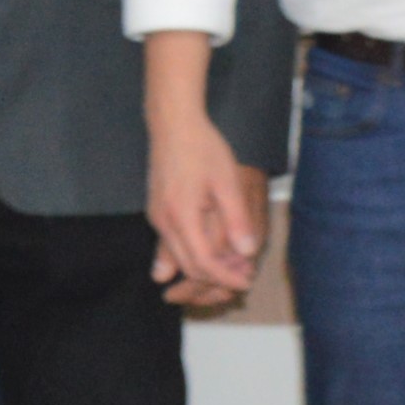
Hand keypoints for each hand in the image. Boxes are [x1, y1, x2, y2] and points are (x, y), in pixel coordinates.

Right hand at [144, 107, 262, 306]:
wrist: (173, 124)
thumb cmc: (202, 148)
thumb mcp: (226, 182)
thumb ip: (236, 220)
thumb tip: (247, 253)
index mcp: (181, 217)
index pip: (203, 263)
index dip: (226, 277)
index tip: (248, 281)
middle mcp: (163, 223)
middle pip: (189, 267)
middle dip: (217, 278)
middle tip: (245, 274)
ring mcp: (157, 218)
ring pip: (180, 258)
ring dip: (207, 266)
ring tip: (235, 263)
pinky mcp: (157, 212)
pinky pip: (174, 244)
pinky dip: (195, 252)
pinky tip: (216, 245)